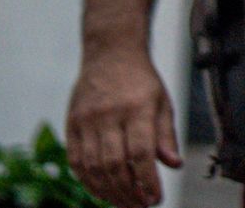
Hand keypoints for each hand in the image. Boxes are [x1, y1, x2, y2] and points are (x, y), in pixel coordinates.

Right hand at [67, 46, 178, 207]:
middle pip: (115, 164)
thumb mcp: (162, 101)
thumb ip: (166, 135)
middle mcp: (110, 115)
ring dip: (108, 191)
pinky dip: (88, 181)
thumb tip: (173, 165)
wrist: (110, 53)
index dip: (147, 180)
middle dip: (128, 192)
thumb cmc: (141, 80)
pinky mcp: (71, 125)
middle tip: (139, 206)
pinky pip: (75, 161)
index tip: (155, 198)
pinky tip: (101, 192)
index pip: (141, 152)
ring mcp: (87, 121)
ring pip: (93, 166)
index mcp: (138, 108)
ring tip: (124, 203)